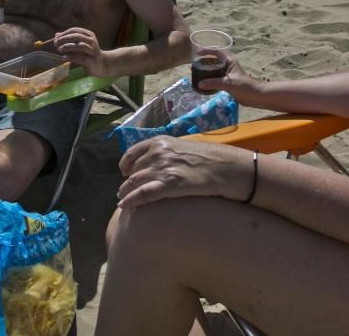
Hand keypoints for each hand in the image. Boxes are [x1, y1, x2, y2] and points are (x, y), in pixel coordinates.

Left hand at [53, 27, 107, 75]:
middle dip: (65, 39)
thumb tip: (56, 35)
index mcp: (89, 35)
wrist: (101, 64)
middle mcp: (92, 41)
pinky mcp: (92, 61)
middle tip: (56, 44)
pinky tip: (64, 57)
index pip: (75, 30)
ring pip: (81, 46)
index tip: (56, 39)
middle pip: (77, 36)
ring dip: (68, 47)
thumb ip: (68, 39)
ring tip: (59, 49)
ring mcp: (93, 51)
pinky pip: (82, 58)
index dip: (64, 33)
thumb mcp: (78, 44)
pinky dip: (71, 57)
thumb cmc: (87, 53)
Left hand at [116, 137, 253, 208]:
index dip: (126, 164)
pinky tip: (124, 207)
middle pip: (133, 170)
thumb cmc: (208, 157)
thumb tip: (156, 162)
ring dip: (126, 193)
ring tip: (123, 201)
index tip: (125, 172)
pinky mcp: (169, 185)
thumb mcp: (183, 147)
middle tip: (124, 191)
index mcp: (160, 141)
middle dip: (127, 182)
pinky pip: (143, 194)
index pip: (132, 153)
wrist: (225, 166)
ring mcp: (162, 168)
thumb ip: (167, 152)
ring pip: (134, 182)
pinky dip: (131, 200)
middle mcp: (157, 153)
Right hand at [197, 53, 258, 101]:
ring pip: (214, 70)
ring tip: (196, 73)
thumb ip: (213, 83)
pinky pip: (215, 78)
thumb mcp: (228, 83)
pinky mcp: (227, 82)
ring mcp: (227, 74)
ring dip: (206, 71)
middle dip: (204, 62)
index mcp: (229, 61)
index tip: (197, 53)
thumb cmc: (244, 86)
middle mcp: (228, 65)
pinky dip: (209, 79)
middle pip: (214, 60)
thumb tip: (199, 84)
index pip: (217, 52)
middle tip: (194, 65)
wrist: (254, 96)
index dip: (207, 51)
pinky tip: (203, 84)